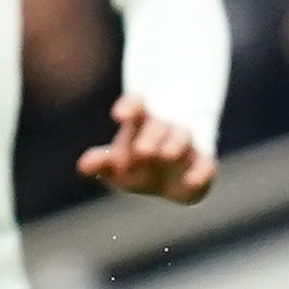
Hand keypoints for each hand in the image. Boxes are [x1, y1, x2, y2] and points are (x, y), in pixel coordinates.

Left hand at [78, 94, 216, 202]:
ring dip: (174, 143)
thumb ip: (101, 163)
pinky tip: (191, 181)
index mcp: (141, 123)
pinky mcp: (203, 163)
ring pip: (182, 136)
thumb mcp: (117, 166)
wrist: (172, 181)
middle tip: (141, 150)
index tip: (119, 115)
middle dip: (151, 135)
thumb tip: (82, 166)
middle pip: (158, 125)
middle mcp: (164, 130)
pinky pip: (206, 164)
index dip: (129, 108)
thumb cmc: (139, 167)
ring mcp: (186, 144)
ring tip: (165, 154)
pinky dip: (201, 171)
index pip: (136, 106)